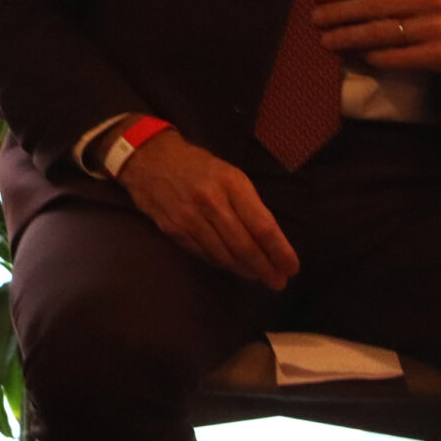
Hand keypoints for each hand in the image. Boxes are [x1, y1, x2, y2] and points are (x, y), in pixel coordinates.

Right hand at [113, 129, 298, 288]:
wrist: (148, 158)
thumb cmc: (197, 165)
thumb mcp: (229, 173)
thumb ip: (247, 203)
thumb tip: (269, 240)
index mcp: (231, 184)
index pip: (262, 226)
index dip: (280, 251)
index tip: (292, 267)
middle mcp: (211, 202)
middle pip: (245, 246)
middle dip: (266, 269)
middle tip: (278, 282)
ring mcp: (190, 218)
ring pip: (225, 255)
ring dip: (245, 271)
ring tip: (259, 277)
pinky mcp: (174, 230)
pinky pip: (204, 254)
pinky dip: (222, 264)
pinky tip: (233, 267)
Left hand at [312, 0, 440, 73]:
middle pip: (371, 7)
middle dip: (337, 13)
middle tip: (314, 19)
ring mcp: (435, 28)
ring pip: (379, 33)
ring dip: (347, 37)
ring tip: (326, 40)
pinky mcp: (440, 55)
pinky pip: (395, 57)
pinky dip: (372, 57)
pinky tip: (356, 56)